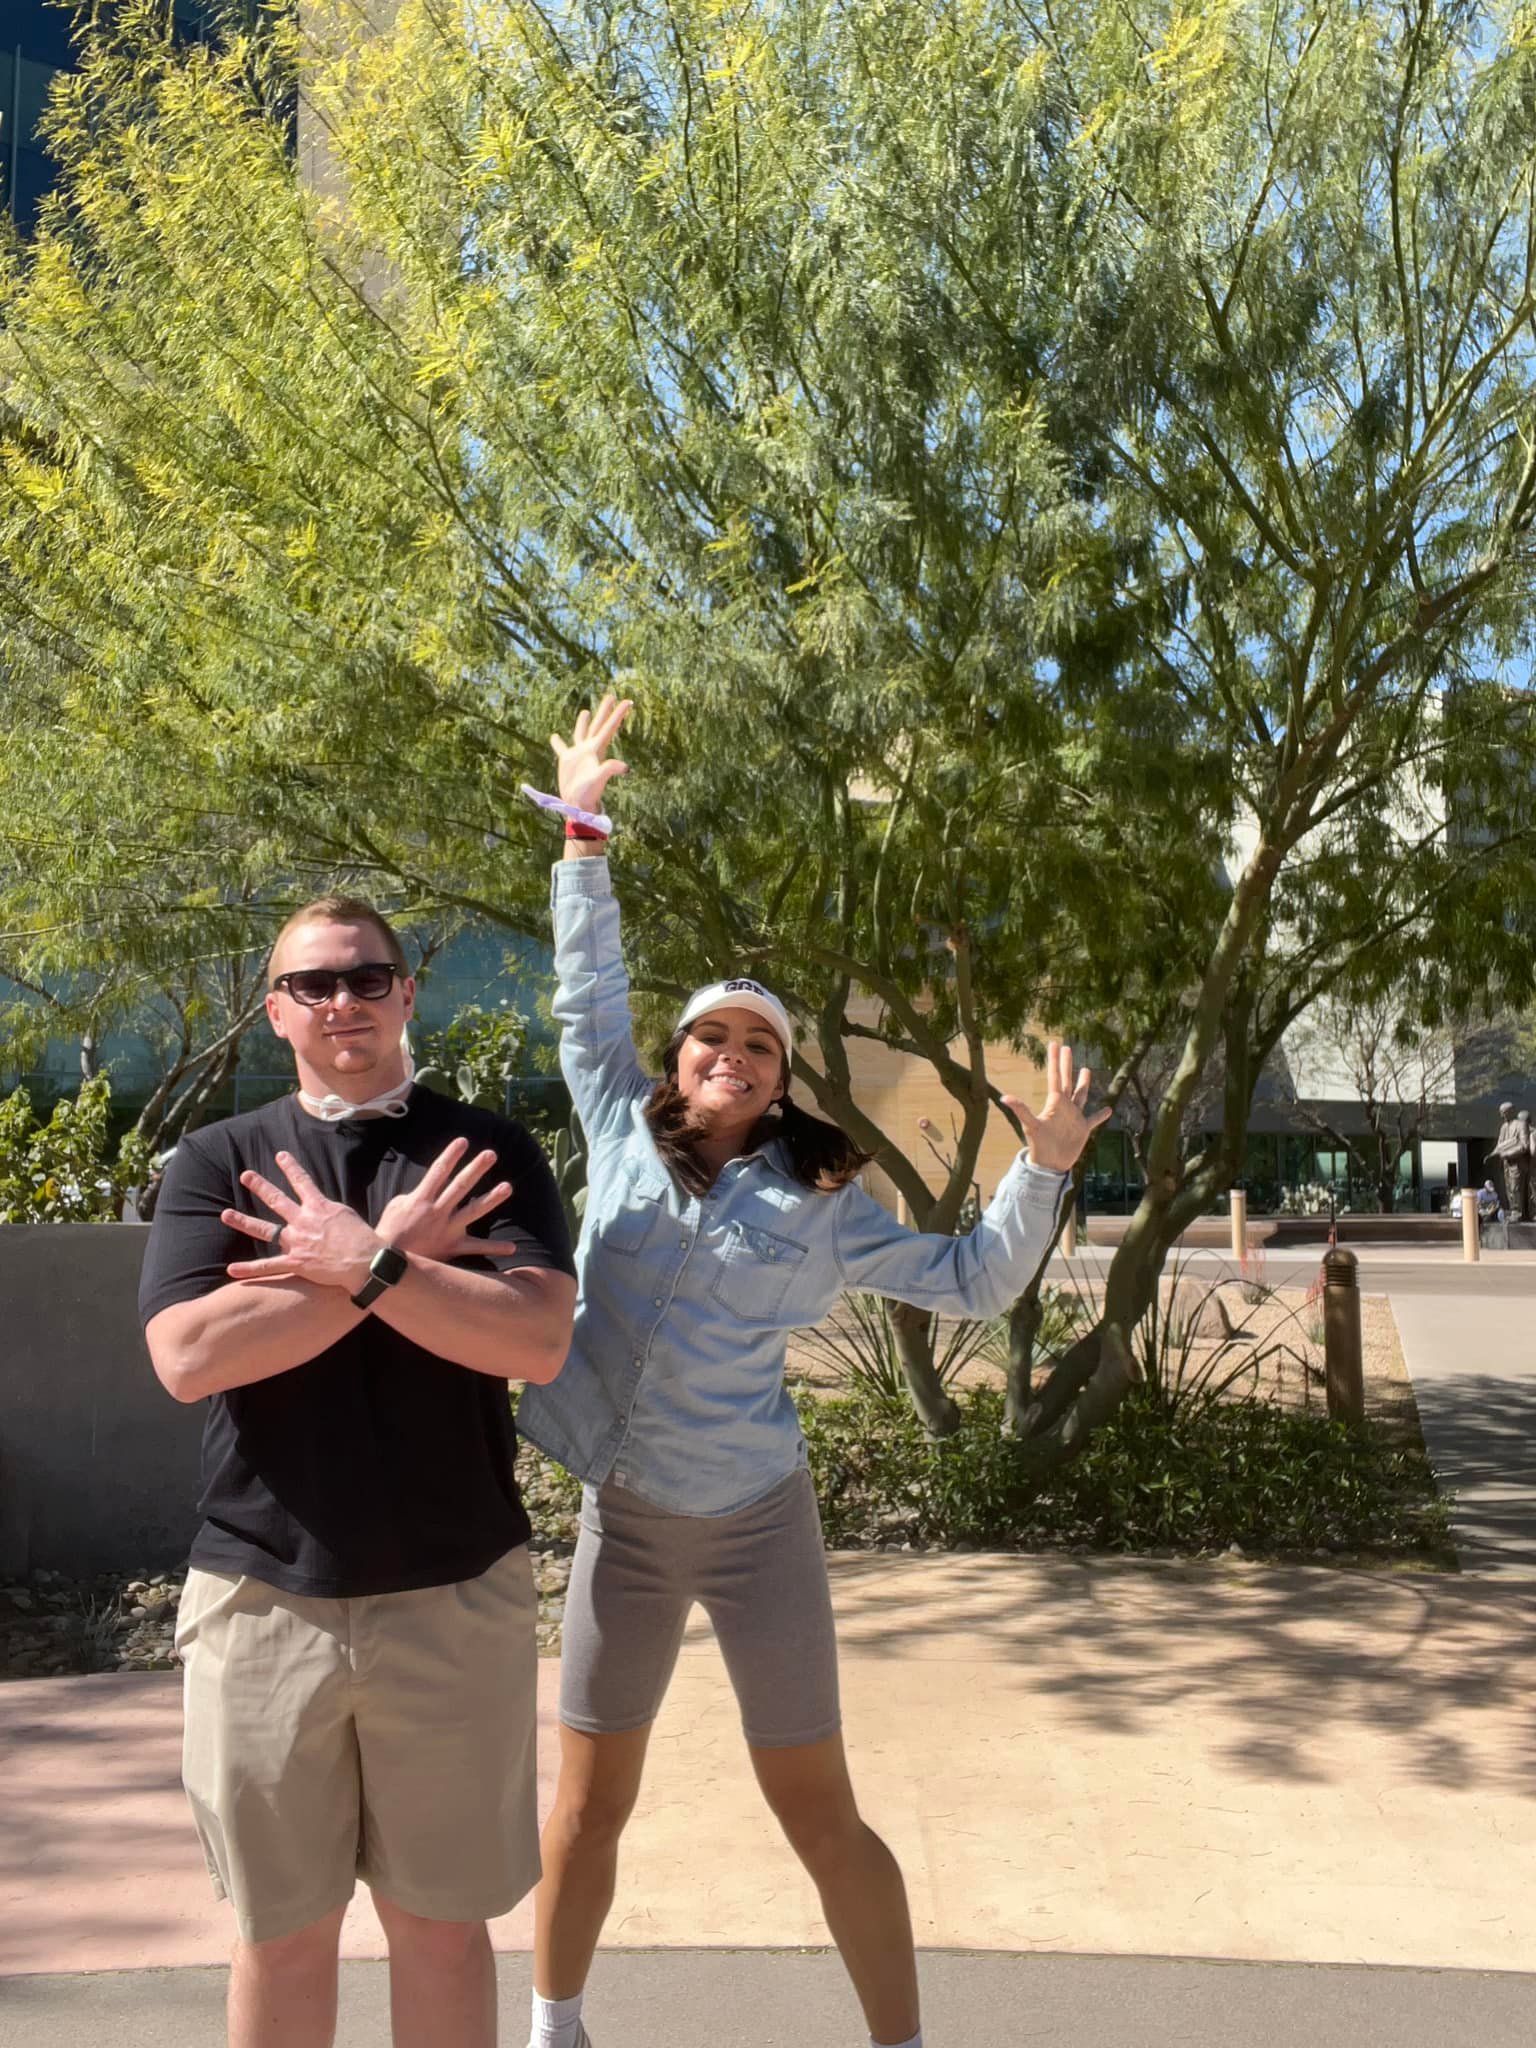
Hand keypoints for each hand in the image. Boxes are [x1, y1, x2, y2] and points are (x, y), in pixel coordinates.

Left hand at [222, 1152, 380, 1291]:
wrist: (366, 1261)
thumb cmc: (365, 1239)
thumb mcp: (349, 1216)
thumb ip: (333, 1211)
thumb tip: (328, 1209)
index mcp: (320, 1207)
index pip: (302, 1181)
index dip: (290, 1167)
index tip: (280, 1155)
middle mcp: (304, 1220)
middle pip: (277, 1199)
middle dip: (260, 1186)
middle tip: (246, 1175)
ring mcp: (297, 1241)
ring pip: (264, 1229)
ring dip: (243, 1221)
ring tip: (225, 1214)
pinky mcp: (296, 1262)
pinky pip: (268, 1266)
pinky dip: (249, 1269)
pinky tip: (231, 1269)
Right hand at [374, 1137, 511, 1263]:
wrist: (385, 1264)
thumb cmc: (389, 1232)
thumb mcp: (395, 1206)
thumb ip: (413, 1195)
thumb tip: (427, 1189)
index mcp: (421, 1199)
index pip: (438, 1171)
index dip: (451, 1155)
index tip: (464, 1141)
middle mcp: (437, 1212)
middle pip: (460, 1186)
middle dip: (476, 1169)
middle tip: (491, 1154)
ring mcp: (447, 1230)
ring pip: (473, 1212)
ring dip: (491, 1199)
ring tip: (508, 1187)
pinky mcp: (452, 1248)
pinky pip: (475, 1248)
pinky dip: (494, 1248)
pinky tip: (512, 1247)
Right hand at [550, 693, 631, 813]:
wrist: (577, 805)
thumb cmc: (589, 794)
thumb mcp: (599, 779)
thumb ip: (609, 770)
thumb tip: (626, 768)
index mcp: (597, 750)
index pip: (609, 727)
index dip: (618, 714)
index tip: (628, 701)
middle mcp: (589, 749)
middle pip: (598, 725)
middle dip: (604, 711)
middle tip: (610, 695)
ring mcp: (578, 755)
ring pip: (581, 733)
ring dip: (583, 722)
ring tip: (586, 711)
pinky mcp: (567, 761)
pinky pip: (562, 748)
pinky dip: (558, 742)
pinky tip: (554, 736)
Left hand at [1004, 1041, 1110, 1174]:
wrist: (1050, 1164)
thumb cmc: (1039, 1145)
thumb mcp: (1031, 1125)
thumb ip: (1021, 1110)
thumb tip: (1004, 1097)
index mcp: (1054, 1103)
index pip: (1054, 1076)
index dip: (1055, 1060)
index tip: (1055, 1044)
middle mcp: (1065, 1106)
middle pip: (1066, 1080)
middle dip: (1066, 1065)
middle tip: (1067, 1048)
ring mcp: (1074, 1117)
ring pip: (1080, 1095)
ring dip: (1083, 1083)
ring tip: (1086, 1070)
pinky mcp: (1083, 1129)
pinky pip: (1093, 1119)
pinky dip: (1100, 1115)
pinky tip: (1109, 1109)